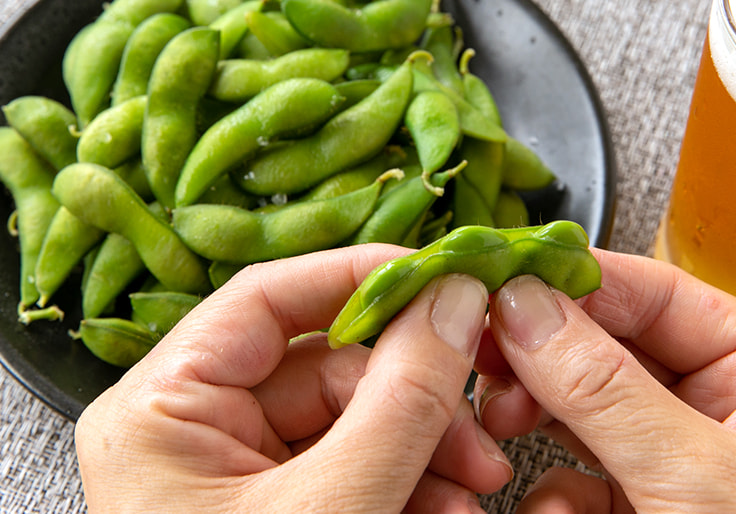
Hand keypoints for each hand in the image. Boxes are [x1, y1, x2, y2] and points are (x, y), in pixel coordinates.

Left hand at [75, 245, 512, 512]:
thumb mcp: (330, 510)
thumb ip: (399, 401)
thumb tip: (454, 299)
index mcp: (165, 408)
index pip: (269, 298)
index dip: (359, 277)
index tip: (440, 276)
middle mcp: (199, 426)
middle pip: (328, 362)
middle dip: (416, 391)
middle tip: (479, 416)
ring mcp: (243, 466)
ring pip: (357, 415)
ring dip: (429, 444)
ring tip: (475, 486)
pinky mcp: (285, 500)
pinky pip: (362, 463)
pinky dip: (414, 482)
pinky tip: (446, 510)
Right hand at [474, 249, 735, 511]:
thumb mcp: (695, 473)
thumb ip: (605, 390)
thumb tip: (526, 310)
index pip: (654, 294)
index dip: (574, 281)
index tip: (505, 280)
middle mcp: (708, 407)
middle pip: (599, 349)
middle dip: (536, 357)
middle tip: (488, 351)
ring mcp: (665, 458)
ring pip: (573, 409)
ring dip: (527, 417)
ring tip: (502, 421)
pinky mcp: (634, 503)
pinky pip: (572, 476)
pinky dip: (548, 494)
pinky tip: (548, 508)